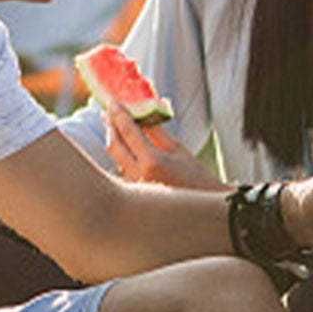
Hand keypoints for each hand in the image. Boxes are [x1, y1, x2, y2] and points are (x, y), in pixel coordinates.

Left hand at [104, 103, 222, 189]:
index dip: (119, 115)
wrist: (203, 208)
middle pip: (114, 146)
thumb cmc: (197, 178)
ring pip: (116, 159)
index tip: (112, 103)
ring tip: (117, 127)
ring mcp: (134, 188)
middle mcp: (139, 176)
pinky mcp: (133, 195)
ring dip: (116, 141)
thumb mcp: (178, 150)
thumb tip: (142, 111)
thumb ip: (157, 130)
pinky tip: (127, 149)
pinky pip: (122, 170)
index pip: (129, 132)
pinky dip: (123, 156)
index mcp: (152, 162)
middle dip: (111, 127)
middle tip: (109, 113)